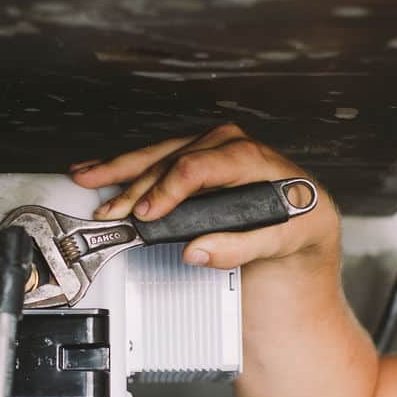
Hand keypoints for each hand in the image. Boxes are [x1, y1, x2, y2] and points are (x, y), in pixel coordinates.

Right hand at [71, 123, 338, 270]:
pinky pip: (159, 158)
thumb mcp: (287, 244)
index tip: (147, 214)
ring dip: (120, 168)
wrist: (309, 228)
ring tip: (87, 177)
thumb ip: (243, 247)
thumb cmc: (302, 232)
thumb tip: (197, 250)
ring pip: (160, 153)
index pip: (201, 166)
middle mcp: (235, 146)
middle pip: (173, 157)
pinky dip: (126, 165)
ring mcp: (215, 149)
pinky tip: (99, 168)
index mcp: (257, 160)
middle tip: (111, 211)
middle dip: (136, 185)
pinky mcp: (200, 158)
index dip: (168, 190)